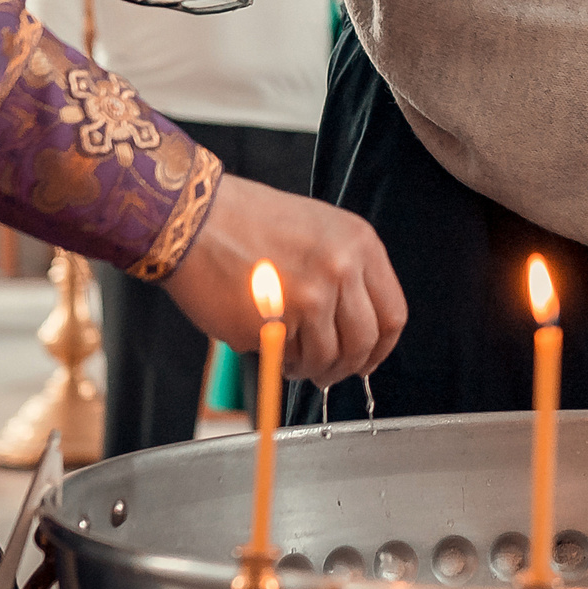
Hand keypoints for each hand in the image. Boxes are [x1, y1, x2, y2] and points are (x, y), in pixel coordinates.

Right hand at [163, 174, 406, 386]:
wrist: (195, 218)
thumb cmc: (249, 220)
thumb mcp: (318, 228)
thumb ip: (346, 271)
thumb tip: (357, 324)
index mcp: (359, 244)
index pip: (391, 314)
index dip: (380, 347)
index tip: (367, 358)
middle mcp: (341, 270)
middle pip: (364, 343)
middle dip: (346, 366)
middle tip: (327, 370)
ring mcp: (309, 299)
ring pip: (327, 358)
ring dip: (310, 367)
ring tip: (291, 357)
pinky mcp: (275, 324)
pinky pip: (287, 358)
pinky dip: (280, 360)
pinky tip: (268, 342)